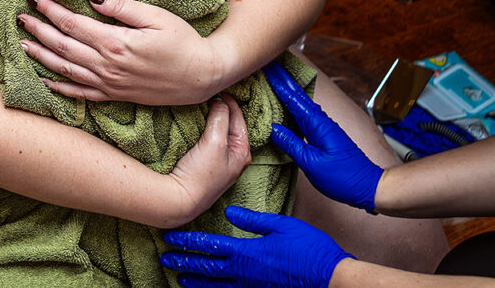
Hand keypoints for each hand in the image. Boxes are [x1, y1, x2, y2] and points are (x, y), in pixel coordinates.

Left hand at [18, 0, 218, 104]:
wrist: (203, 76)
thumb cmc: (183, 42)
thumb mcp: (156, 17)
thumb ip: (122, 8)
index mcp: (116, 43)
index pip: (73, 24)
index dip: (51, 11)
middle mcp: (107, 67)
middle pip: (63, 46)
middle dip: (39, 31)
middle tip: (20, 18)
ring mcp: (110, 84)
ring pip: (66, 70)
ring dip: (42, 56)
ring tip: (22, 44)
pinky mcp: (115, 96)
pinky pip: (80, 94)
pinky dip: (59, 88)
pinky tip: (44, 80)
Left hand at [161, 206, 353, 287]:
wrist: (329, 277)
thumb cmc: (309, 248)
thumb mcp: (281, 225)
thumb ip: (253, 220)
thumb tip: (229, 213)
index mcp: (247, 252)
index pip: (209, 246)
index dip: (187, 242)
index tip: (170, 238)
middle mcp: (244, 272)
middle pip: (206, 267)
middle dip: (184, 262)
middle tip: (165, 258)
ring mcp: (251, 285)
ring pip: (215, 284)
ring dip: (195, 280)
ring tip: (179, 278)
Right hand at [165, 94, 250, 226]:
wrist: (178, 199)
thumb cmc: (200, 175)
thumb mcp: (214, 142)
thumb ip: (220, 117)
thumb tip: (220, 101)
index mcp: (242, 151)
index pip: (238, 116)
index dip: (228, 100)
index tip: (215, 88)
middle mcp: (233, 155)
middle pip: (229, 123)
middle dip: (220, 108)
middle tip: (209, 93)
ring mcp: (218, 159)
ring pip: (217, 129)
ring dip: (210, 117)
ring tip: (200, 104)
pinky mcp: (204, 162)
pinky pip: (206, 137)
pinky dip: (202, 127)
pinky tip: (194, 121)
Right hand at [263, 62, 382, 211]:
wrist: (368, 186)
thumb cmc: (342, 176)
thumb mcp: (311, 163)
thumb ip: (291, 144)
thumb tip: (273, 128)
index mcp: (317, 124)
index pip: (293, 99)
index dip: (279, 83)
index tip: (267, 68)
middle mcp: (321, 121)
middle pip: (298, 96)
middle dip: (283, 81)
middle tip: (268, 66)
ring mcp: (324, 127)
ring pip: (301, 104)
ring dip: (288, 91)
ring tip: (274, 80)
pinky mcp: (324, 135)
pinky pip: (305, 115)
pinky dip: (294, 106)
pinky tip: (288, 106)